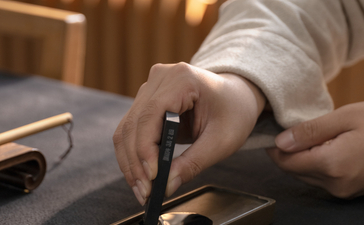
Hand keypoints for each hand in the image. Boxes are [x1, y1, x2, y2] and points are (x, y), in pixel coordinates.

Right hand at [113, 62, 265, 204]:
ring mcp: (152, 87)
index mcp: (183, 79)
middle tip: (143, 192)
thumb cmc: (235, 111)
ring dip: (130, 161)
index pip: (151, 113)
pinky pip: (132, 128)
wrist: (237, 95)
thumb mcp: (222, 140)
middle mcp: (161, 78)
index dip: (146, 148)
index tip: (151, 177)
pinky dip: (134, 153)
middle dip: (136, 162)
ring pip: (127, 127)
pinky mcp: (148, 100)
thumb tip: (166, 185)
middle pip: (134, 123)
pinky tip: (140, 174)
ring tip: (141, 189)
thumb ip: (193, 163)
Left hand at [267, 102, 363, 198]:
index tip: (272, 132)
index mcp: (332, 164)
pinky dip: (314, 163)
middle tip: (288, 130)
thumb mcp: (344, 118)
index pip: (286, 161)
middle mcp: (335, 183)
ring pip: (305, 175)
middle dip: (287, 151)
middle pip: (293, 170)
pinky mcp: (348, 190)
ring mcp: (342, 190)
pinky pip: (320, 177)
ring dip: (300, 157)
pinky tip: (321, 146)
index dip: (274, 147)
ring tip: (306, 136)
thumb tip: (280, 142)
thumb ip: (309, 131)